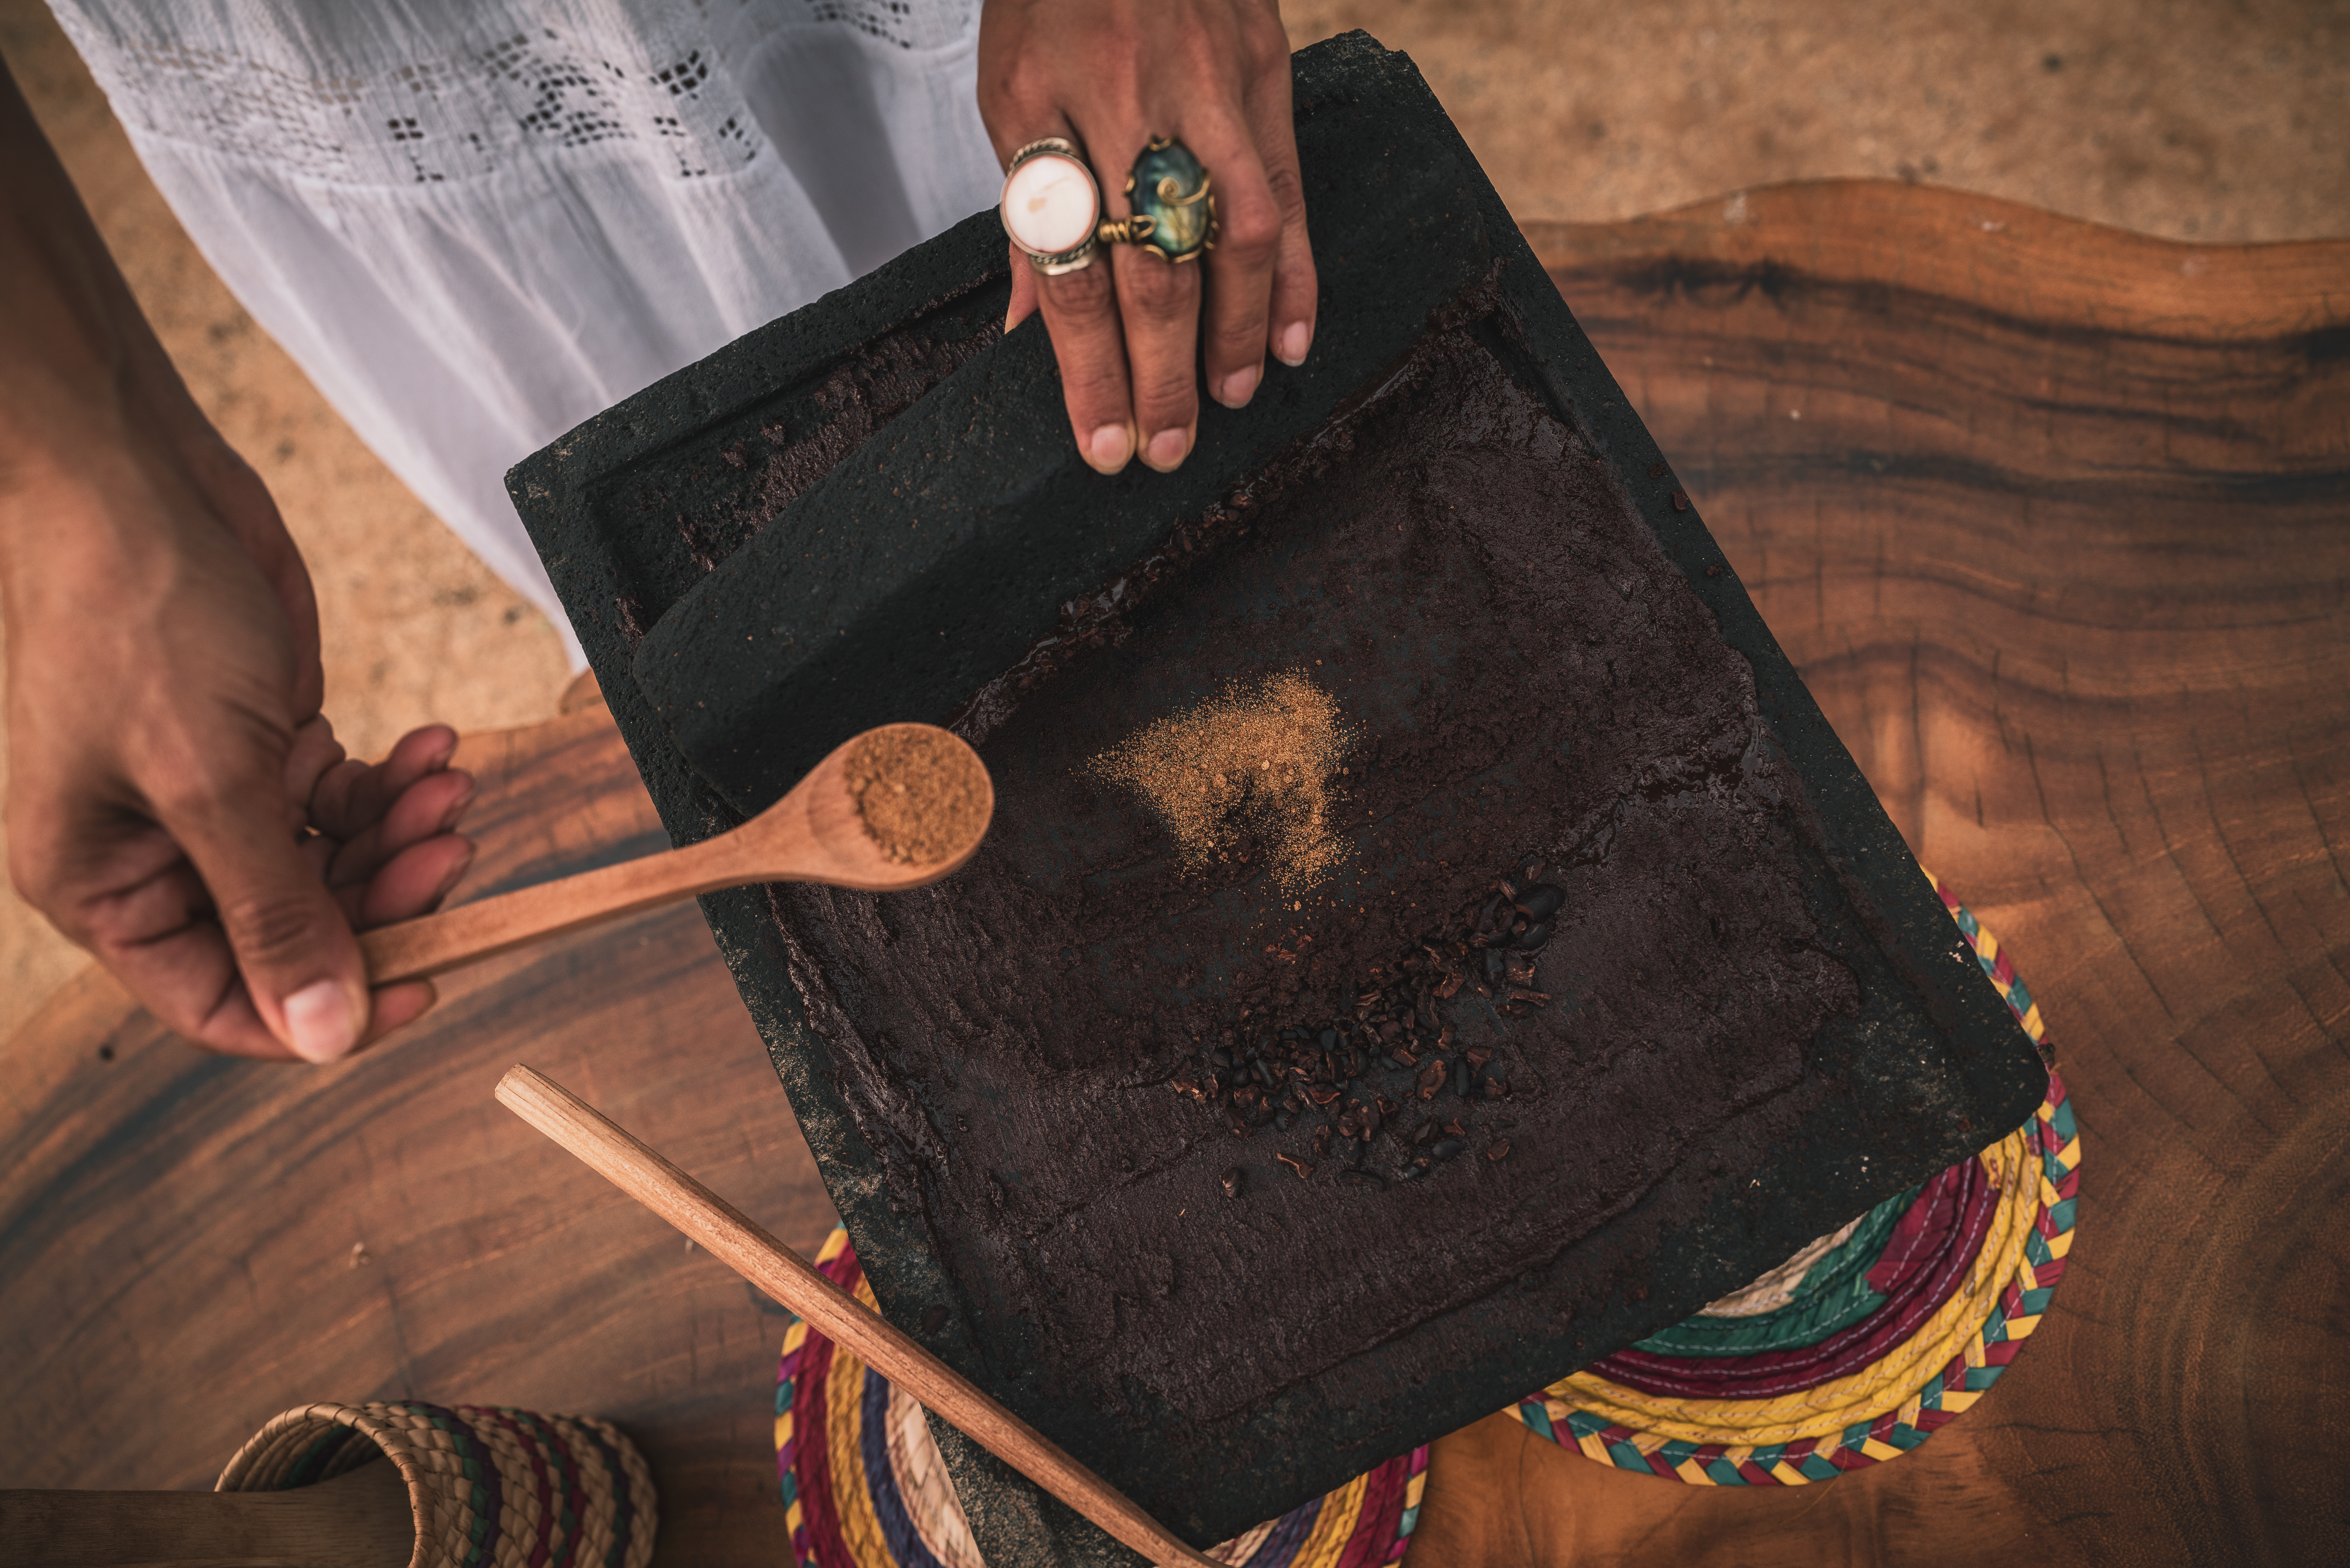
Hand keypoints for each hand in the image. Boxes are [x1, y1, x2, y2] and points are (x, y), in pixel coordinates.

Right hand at [2, 422, 477, 1061]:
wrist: (135, 488)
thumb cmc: (135, 619)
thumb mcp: (211, 781)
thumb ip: (273, 913)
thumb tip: (325, 1033)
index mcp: (110, 888)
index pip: (225, 1001)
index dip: (325, 1007)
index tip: (424, 983)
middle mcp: (160, 856)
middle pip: (296, 932)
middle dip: (383, 896)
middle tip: (453, 847)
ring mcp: (217, 799)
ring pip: (335, 864)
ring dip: (403, 834)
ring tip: (451, 788)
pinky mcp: (265, 745)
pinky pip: (345, 798)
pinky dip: (395, 783)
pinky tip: (434, 751)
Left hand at [979, 0, 1315, 474]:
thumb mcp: (1010, 88)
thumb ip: (1027, 209)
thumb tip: (1029, 328)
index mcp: (1051, 106)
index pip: (1072, 266)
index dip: (1087, 366)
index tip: (1102, 439)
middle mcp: (1134, 100)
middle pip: (1152, 263)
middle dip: (1160, 369)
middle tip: (1166, 447)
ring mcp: (1211, 83)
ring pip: (1234, 233)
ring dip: (1234, 330)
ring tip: (1229, 398)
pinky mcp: (1266, 68)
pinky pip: (1288, 187)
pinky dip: (1296, 272)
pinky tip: (1293, 335)